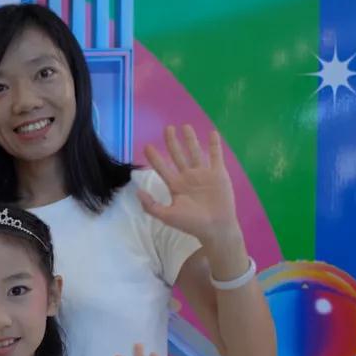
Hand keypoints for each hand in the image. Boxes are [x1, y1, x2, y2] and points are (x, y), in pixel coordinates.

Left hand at [139, 125, 240, 243]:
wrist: (215, 228)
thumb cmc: (191, 223)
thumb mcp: (167, 216)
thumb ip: (151, 205)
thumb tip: (137, 192)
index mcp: (175, 185)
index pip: (162, 168)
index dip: (154, 158)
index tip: (147, 146)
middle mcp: (188, 177)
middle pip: (178, 155)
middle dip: (172, 142)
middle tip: (167, 128)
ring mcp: (203, 174)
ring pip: (195, 152)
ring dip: (191, 139)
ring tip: (185, 126)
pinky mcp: (218, 174)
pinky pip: (216, 156)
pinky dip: (214, 145)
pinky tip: (212, 133)